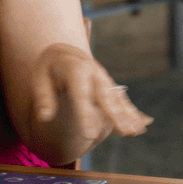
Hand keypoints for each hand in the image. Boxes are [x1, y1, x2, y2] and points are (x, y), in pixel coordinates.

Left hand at [31, 43, 152, 141]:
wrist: (64, 49)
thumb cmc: (48, 67)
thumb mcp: (38, 76)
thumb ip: (42, 96)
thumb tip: (45, 117)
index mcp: (74, 68)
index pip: (81, 94)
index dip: (86, 114)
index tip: (90, 134)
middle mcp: (93, 71)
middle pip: (105, 96)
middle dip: (116, 115)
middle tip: (124, 132)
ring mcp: (104, 78)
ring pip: (117, 99)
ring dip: (128, 115)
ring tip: (136, 131)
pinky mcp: (109, 84)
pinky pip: (122, 99)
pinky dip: (133, 111)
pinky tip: (144, 122)